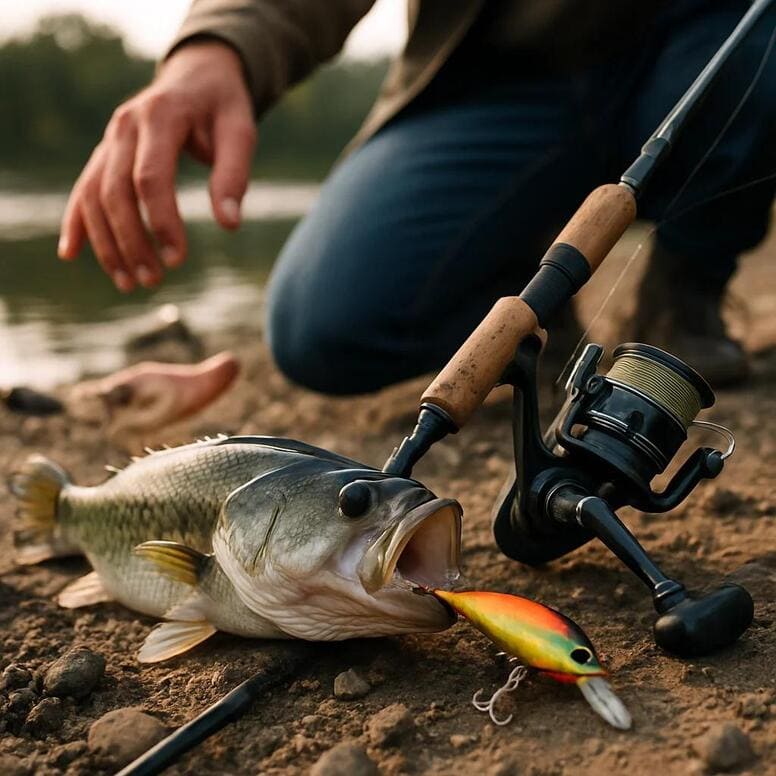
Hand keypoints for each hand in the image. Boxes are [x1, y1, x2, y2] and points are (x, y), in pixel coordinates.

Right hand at [58, 41, 256, 290]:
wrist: (197, 76)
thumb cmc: (223, 107)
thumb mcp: (240, 132)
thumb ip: (234, 175)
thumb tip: (229, 224)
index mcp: (159, 116)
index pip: (150, 178)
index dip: (161, 221)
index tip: (177, 259)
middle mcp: (124, 126)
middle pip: (115, 191)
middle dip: (131, 241)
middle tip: (153, 281)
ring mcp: (109, 140)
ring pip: (94, 195)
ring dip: (107, 243)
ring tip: (129, 284)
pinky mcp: (104, 153)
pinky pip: (82, 189)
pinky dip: (77, 222)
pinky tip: (71, 254)